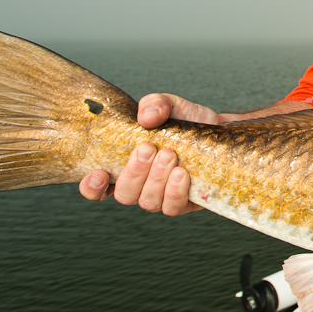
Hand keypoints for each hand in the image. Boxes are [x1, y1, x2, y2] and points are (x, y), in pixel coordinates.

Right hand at [78, 93, 218, 214]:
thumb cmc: (186, 122)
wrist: (221, 134)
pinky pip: (172, 207)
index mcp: (124, 165)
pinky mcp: (183, 203)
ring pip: (147, 201)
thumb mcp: (170, 105)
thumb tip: (145, 117)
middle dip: (134, 172)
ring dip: (156, 179)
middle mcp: (139, 185)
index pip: (96, 186)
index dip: (92, 186)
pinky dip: (175, 191)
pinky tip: (182, 173)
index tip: (99, 173)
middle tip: (148, 149)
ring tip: (169, 155)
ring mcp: (160, 197)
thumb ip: (154, 104)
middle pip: (124, 194)